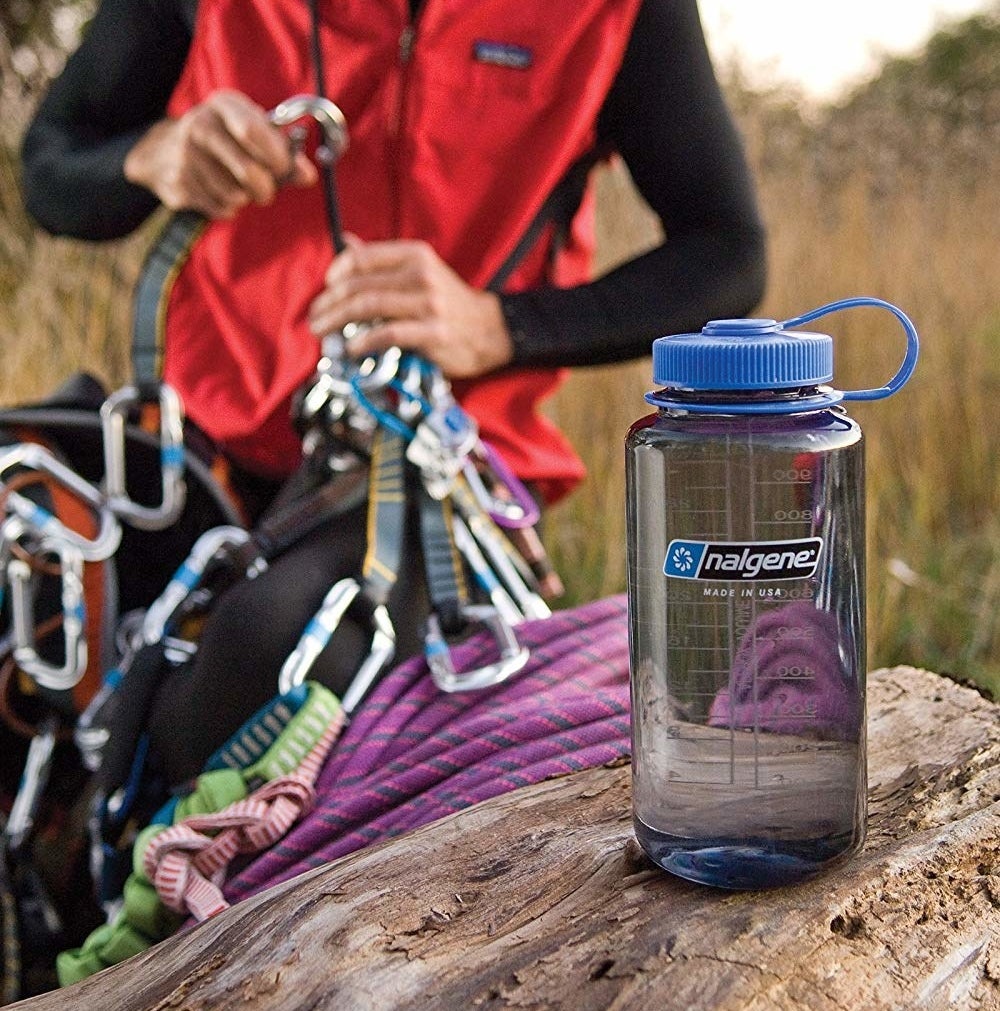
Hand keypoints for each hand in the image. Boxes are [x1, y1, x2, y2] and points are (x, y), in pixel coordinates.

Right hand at [124, 90, 317, 218]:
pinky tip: (218, 192)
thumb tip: (308, 176)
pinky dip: (227, 208)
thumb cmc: (224, 141)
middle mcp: (200, 124)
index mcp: (224, 105)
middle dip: (265, 189)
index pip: (252, 131)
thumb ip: (284, 153)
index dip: (276, 157)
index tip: (284, 170)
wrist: (163, 151)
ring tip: (236, 187)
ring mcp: (185, 154)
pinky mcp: (178, 182)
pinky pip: (220, 208)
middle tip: (267, 191)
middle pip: (248, 171)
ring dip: (245, 199)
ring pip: (235, 196)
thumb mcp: (253, 134)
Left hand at [307, 237, 513, 378]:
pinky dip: (365, 341)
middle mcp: (421, 274)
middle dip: (329, 303)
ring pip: (369, 307)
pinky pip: (389, 334)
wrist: (490, 330)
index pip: (362, 258)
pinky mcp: (433, 332)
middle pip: (360, 286)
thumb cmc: (448, 302)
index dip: (336, 273)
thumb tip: (346, 241)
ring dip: (338, 321)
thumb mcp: (419, 271)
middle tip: (315, 318)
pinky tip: (352, 348)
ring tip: (323, 332)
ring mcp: (429, 304)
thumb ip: (382, 260)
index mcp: (414, 254)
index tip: (326, 289)